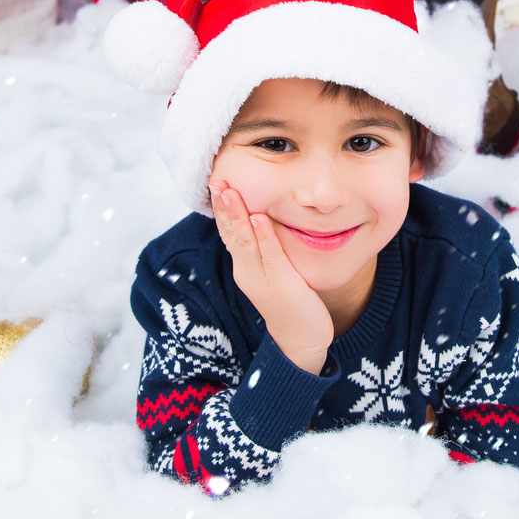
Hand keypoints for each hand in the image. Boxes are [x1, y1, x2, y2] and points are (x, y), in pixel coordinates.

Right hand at [210, 183, 333, 373]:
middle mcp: (246, 271)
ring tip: (230, 192)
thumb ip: (265, 247)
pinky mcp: (281, 284)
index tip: (216, 183)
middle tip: (216, 180)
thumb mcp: (271, 270)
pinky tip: (259, 218)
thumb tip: (263, 218)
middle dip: (223, 206)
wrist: (301, 338)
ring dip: (237, 215)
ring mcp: (261, 279)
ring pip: (245, 242)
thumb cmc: (289, 300)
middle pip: (231, 233)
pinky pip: (270, 256)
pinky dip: (264, 236)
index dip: (221, 208)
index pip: (228, 232)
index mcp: (244, 266)